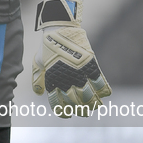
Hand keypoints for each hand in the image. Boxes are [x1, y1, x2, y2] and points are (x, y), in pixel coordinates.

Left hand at [32, 0, 110, 117]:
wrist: (59, 29)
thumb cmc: (47, 46)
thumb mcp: (38, 63)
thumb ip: (37, 79)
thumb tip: (39, 93)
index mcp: (52, 82)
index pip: (58, 104)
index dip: (63, 112)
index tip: (67, 113)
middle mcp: (66, 80)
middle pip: (76, 103)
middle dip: (80, 110)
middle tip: (84, 111)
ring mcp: (79, 74)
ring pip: (89, 97)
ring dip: (93, 104)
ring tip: (95, 105)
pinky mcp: (90, 65)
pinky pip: (100, 83)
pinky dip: (104, 91)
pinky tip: (104, 94)